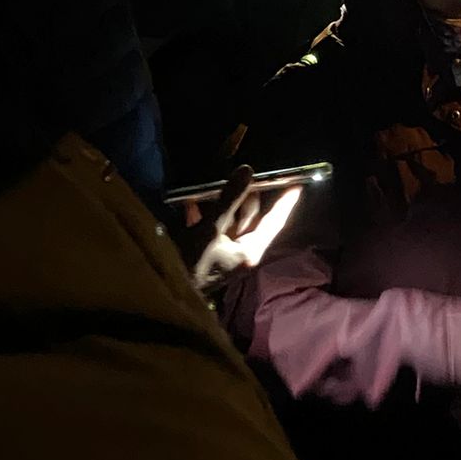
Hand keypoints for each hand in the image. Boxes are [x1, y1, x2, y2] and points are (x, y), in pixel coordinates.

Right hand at [186, 167, 301, 294]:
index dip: (285, 203)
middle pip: (250, 218)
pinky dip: (204, 214)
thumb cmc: (192, 263)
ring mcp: (224, 253)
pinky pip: (211, 227)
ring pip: (229, 220)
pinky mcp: (207, 252)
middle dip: (245, 195)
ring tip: (215, 182)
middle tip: (243, 173)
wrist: (164, 287)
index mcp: (250, 251)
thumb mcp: (211, 228)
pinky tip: (191, 202)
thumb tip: (247, 171)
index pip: (274, 222)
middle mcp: (241, 253)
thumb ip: (229, 199)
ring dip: (221, 202)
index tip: (297, 186)